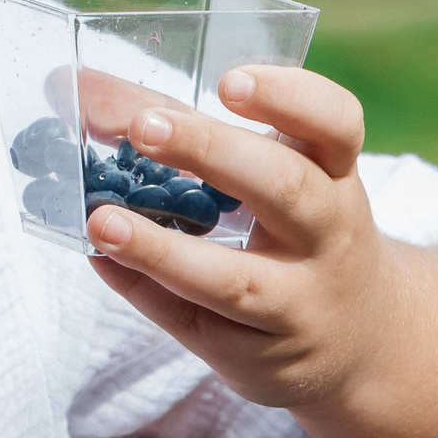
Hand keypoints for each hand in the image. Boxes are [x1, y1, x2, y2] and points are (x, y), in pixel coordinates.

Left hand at [81, 65, 393, 413]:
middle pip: (287, 189)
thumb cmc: (293, 231)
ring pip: (238, 281)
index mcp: (334, 173)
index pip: (335, 124)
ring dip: (164, 251)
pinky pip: (194, 324)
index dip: (288, 98)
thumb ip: (179, 128)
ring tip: (104, 220)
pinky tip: (102, 257)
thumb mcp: (266, 173)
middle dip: (212, 154)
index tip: (228, 81)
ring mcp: (299, 303)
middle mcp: (329, 236)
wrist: (360, 339)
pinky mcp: (258, 356)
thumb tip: (77, 90)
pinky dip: (143, 289)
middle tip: (145, 128)